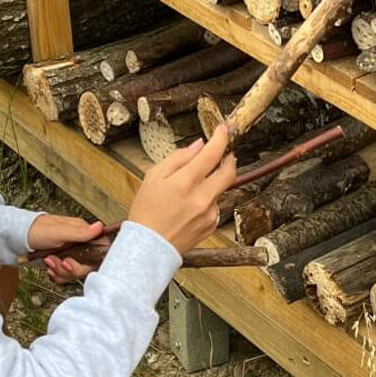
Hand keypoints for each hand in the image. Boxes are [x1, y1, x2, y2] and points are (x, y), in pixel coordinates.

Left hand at [28, 215, 106, 282]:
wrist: (19, 237)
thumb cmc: (36, 230)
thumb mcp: (59, 231)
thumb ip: (80, 233)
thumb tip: (99, 227)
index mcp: (83, 232)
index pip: (100, 250)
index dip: (91, 261)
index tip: (75, 262)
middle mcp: (80, 243)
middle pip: (88, 265)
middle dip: (72, 269)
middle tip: (60, 263)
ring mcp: (72, 253)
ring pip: (76, 272)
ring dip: (61, 271)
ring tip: (49, 262)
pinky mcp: (64, 261)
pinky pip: (67, 275)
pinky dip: (57, 274)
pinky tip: (49, 268)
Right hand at [128, 125, 236, 253]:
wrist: (148, 248)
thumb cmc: (146, 211)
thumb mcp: (153, 177)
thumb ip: (178, 157)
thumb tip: (199, 145)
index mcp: (186, 182)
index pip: (212, 153)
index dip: (221, 138)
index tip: (224, 129)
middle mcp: (202, 198)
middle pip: (229, 171)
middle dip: (229, 158)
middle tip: (223, 153)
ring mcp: (210, 213)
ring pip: (220, 189)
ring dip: (212, 182)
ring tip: (189, 190)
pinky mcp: (212, 225)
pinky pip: (215, 205)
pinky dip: (206, 200)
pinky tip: (189, 207)